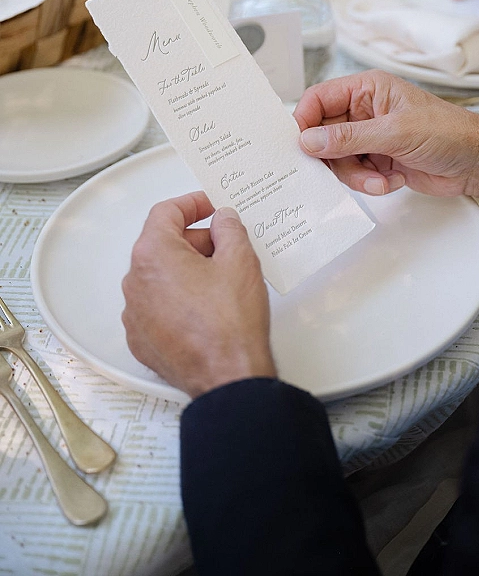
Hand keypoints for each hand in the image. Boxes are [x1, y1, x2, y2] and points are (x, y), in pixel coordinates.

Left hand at [122, 192, 275, 398]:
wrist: (227, 377)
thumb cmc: (230, 324)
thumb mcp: (241, 260)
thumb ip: (230, 228)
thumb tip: (223, 220)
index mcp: (153, 255)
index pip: (165, 212)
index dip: (191, 204)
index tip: (209, 205)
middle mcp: (135, 282)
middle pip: (161, 244)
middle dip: (194, 239)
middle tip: (225, 244)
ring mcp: (135, 314)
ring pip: (159, 276)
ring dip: (186, 270)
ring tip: (220, 278)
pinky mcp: (142, 339)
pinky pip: (156, 306)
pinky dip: (177, 298)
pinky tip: (206, 306)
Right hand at [294, 70, 478, 210]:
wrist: (478, 163)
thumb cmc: (448, 133)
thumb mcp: (394, 133)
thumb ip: (348, 138)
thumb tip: (308, 141)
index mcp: (367, 89)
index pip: (319, 99)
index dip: (305, 121)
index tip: (300, 146)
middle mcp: (364, 111)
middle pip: (324, 134)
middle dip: (335, 157)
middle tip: (347, 169)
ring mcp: (371, 137)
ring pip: (338, 159)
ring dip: (356, 175)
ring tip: (379, 180)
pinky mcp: (379, 160)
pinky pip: (356, 174)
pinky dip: (370, 183)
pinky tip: (393, 181)